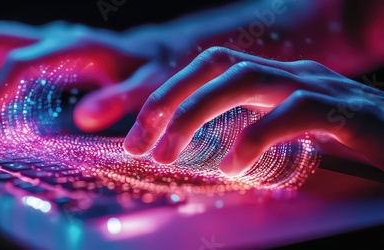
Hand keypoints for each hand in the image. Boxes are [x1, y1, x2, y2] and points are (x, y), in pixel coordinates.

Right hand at [0, 20, 177, 131]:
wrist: (157, 52)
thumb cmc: (155, 71)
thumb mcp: (149, 87)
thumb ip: (120, 100)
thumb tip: (82, 119)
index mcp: (75, 47)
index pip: (20, 63)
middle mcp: (55, 37)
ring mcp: (48, 41)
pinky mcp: (46, 51)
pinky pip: (2, 53)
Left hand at [123, 47, 383, 175]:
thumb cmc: (350, 144)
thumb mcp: (292, 137)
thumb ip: (254, 139)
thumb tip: (212, 160)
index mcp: (274, 80)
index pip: (210, 71)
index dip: (168, 96)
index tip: (140, 133)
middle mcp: (290, 74)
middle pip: (216, 65)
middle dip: (168, 100)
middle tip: (138, 143)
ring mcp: (318, 87)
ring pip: (244, 80)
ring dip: (194, 115)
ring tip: (168, 154)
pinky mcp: (346, 111)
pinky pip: (293, 112)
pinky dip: (255, 137)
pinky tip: (233, 166)